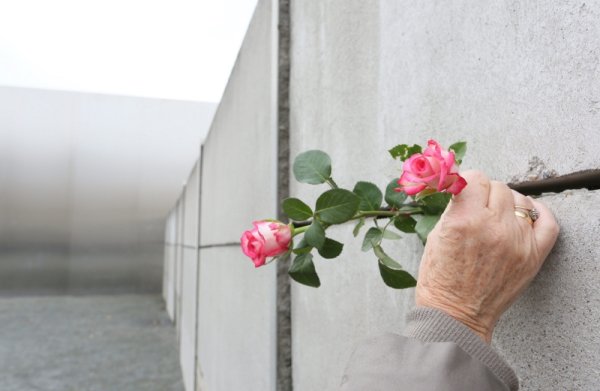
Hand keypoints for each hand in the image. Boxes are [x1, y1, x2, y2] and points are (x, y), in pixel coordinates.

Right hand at [415, 170, 559, 342]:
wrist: (455, 315)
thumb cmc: (440, 278)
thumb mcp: (436, 236)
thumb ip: (455, 208)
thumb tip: (466, 187)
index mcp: (463, 221)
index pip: (476, 178)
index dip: (468, 180)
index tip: (465, 187)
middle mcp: (492, 227)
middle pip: (499, 186)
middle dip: (486, 193)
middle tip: (478, 207)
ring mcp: (517, 242)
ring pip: (520, 200)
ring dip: (507, 203)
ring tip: (497, 216)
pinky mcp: (533, 257)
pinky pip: (547, 222)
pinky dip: (538, 213)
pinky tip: (526, 215)